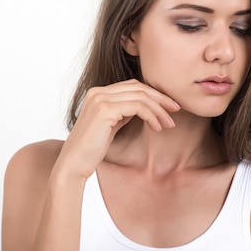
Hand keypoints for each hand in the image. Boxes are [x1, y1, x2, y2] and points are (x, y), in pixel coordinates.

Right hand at [53, 79, 180, 181]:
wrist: (74, 164)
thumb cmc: (92, 149)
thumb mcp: (111, 125)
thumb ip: (123, 112)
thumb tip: (144, 107)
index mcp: (98, 93)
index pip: (133, 86)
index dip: (154, 94)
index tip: (169, 106)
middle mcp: (97, 92)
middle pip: (139, 87)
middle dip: (161, 98)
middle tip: (176, 110)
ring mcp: (100, 99)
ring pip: (141, 96)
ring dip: (159, 109)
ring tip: (169, 124)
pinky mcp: (105, 110)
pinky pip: (138, 107)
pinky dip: (151, 116)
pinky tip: (157, 127)